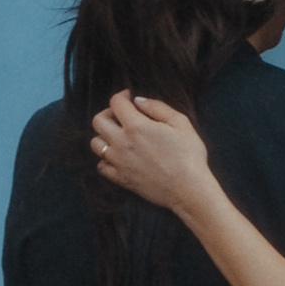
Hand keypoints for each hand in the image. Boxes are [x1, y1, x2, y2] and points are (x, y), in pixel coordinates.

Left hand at [89, 90, 212, 214]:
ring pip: (96, 144)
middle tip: (122, 116)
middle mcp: (122, 143)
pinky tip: (120, 156)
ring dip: (104, 136)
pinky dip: (106, 159)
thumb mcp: (180, 123)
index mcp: (136, 126)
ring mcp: (118, 162)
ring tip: (119, 136)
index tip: (129, 97)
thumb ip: (157, 107)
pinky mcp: (120, 179)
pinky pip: (101, 166)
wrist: (188, 190)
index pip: (116, 103)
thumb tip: (137, 101)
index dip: (121, 95)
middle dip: (108, 113)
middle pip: (98, 121)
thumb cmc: (189, 155)